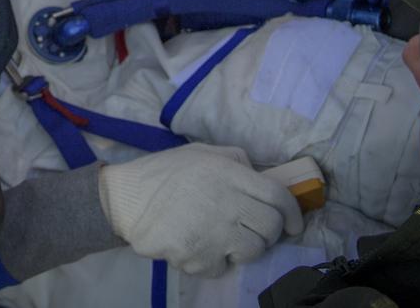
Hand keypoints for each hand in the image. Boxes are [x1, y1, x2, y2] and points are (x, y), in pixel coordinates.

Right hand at [98, 143, 304, 276]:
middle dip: (269, 232)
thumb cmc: (165, 172)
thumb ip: (236, 161)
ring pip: (252, 251)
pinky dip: (215, 260)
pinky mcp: (198, 258)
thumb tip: (261, 177)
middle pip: (270, 228)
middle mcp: (227, 204)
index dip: (293, 213)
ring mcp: (213, 234)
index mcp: (229, 174)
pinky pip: (222, 266)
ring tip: (224, 238)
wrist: (126, 199)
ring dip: (244, 248)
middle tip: (254, 229)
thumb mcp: (203, 153)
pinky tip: (199, 245)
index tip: (293, 224)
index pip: (278, 197)